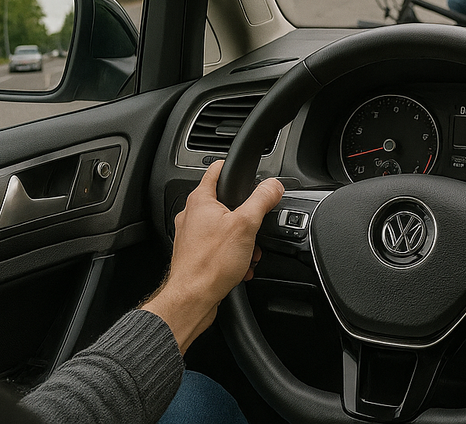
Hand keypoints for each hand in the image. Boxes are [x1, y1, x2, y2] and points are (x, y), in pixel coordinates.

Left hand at [142, 161, 283, 352]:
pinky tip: (242, 267)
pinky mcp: (195, 255)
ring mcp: (192, 236)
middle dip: (246, 216)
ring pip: (224, 228)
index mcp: (200, 201)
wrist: (192, 299)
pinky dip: (233, 255)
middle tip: (255, 226)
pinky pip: (219, 248)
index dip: (233, 166)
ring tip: (249, 252)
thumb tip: (274, 185)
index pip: (216, 169)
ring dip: (242, 240)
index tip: (245, 169)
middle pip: (225, 202)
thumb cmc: (210, 264)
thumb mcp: (246, 225)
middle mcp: (191, 215)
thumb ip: (261, 200)